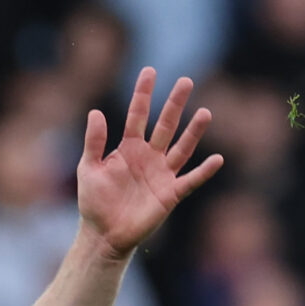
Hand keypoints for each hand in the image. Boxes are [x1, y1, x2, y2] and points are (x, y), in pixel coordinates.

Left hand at [78, 67, 221, 256]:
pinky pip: (191, 180)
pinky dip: (203, 171)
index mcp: (129, 148)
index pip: (138, 115)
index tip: (150, 71)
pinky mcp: (171, 193)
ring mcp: (162, 173)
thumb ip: (94, 142)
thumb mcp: (88, 169)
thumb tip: (95, 112)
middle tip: (186, 81)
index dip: (143, 94)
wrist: (103, 234)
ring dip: (194, 132)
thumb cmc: (94, 202)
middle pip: (165, 125)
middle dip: (175, 104)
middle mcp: (149, 156)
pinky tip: (216, 159)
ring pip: (182, 147)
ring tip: (205, 113)